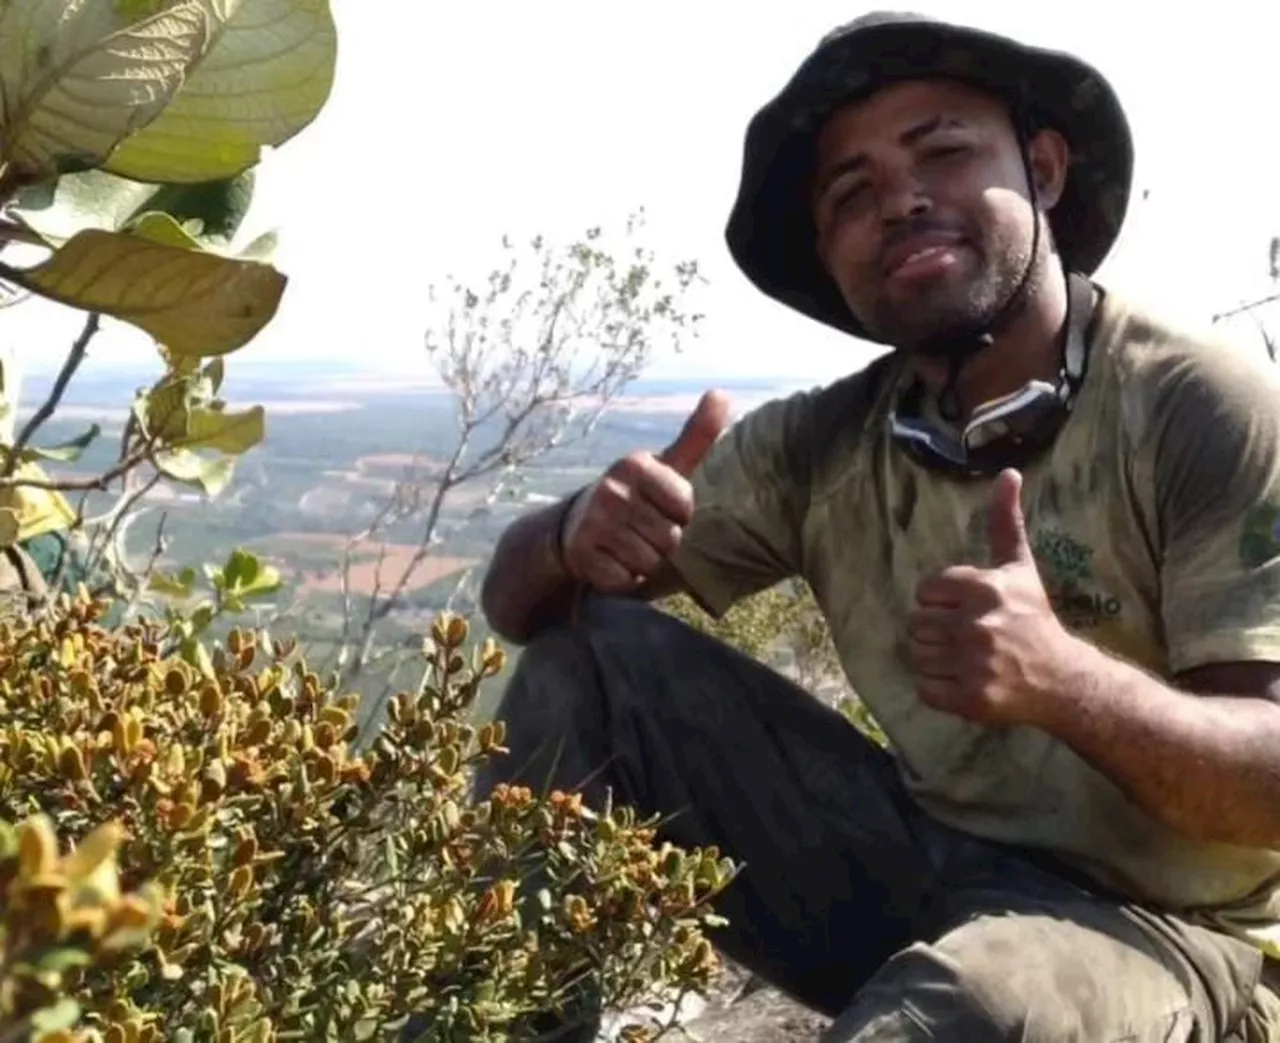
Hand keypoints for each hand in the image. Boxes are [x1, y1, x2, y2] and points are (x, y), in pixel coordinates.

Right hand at [560, 390, 731, 591]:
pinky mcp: (583, 555)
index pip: (684, 507)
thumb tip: (721, 393)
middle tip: (642, 530)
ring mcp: (594, 523)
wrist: (576, 526)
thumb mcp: (667, 465)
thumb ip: (697, 435)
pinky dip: (626, 579)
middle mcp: (612, 490)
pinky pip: (627, 580)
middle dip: (663, 542)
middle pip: (670, 538)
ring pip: (650, 562)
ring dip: (645, 562)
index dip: (679, 515)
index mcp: (635, 464)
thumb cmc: (637, 495)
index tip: (661, 507)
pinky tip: (614, 561)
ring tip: (628, 545)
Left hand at [908, 468, 1077, 727]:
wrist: (1062, 679)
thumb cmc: (1033, 618)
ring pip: (918, 655)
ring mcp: (974, 664)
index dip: (941, 601)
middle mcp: (979, 624)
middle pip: (917, 623)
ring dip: (935, 659)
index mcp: (986, 588)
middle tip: (967, 637)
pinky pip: (924, 688)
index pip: (926, 590)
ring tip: (965, 658)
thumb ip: (1005, 521)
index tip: (966, 609)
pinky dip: (937, 688)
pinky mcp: (971, 698)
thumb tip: (1008, 472)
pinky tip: (963, 680)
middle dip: (938, 630)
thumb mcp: (1019, 567)